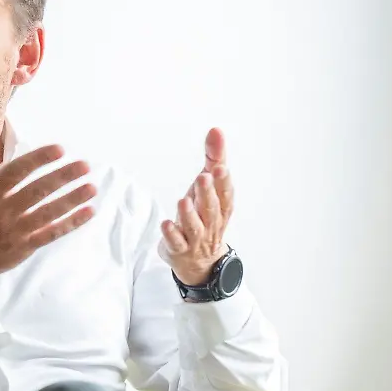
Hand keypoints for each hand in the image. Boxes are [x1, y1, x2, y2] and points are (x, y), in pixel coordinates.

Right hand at [0, 121, 97, 306]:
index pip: (18, 170)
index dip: (40, 159)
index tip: (60, 149)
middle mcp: (2, 210)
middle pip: (38, 190)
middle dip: (64, 176)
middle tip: (85, 165)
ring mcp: (14, 230)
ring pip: (49, 212)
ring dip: (72, 199)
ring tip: (92, 187)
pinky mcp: (23, 248)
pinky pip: (51, 233)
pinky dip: (71, 223)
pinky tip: (88, 212)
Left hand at [159, 128, 233, 285]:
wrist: (199, 260)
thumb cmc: (204, 214)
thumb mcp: (208, 186)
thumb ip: (213, 158)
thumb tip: (216, 130)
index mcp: (221, 207)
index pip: (226, 194)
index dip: (223, 182)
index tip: (219, 167)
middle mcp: (211, 222)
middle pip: (211, 209)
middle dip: (207, 194)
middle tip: (203, 177)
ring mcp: (195, 238)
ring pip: (195, 227)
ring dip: (189, 214)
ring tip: (183, 201)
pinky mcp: (178, 248)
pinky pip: (176, 242)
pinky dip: (171, 234)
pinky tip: (166, 223)